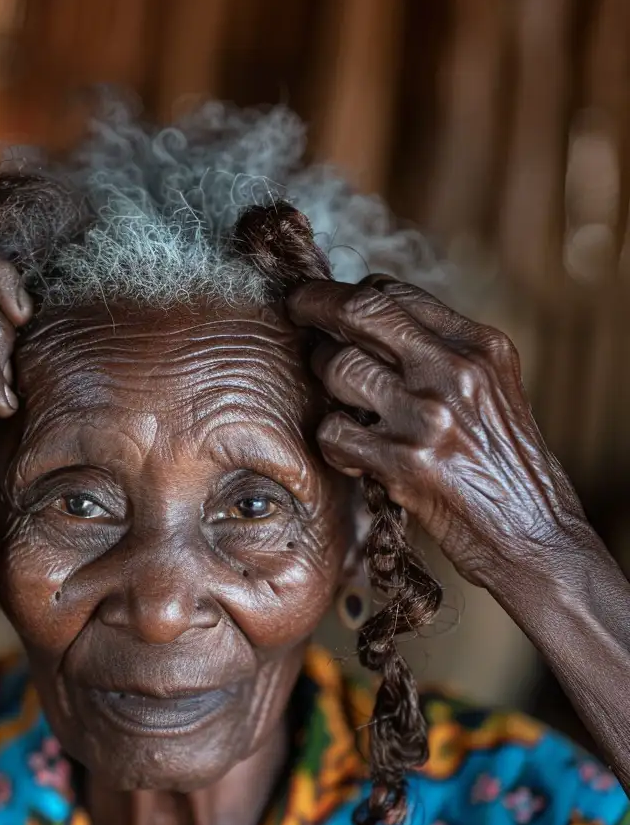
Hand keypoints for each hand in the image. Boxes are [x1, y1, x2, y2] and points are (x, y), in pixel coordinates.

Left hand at [287, 275, 598, 598]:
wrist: (531, 532)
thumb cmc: (506, 467)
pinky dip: (331, 443)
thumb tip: (379, 332)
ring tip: (335, 403)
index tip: (328, 302)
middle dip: (315, 305)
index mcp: (479, 345)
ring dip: (322, 383)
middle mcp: (454, 370)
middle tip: (294, 309)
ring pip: (339, 370)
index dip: (352, 292)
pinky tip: (349, 454)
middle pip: (362, 312)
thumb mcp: (492, 391)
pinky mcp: (403, 463)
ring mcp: (427, 415)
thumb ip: (445, 357)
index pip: (398, 294)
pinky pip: (334, 434)